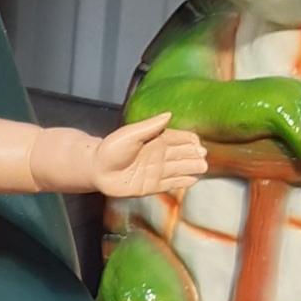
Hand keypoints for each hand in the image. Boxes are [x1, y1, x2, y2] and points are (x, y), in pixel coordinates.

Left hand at [93, 111, 207, 200]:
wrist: (97, 169)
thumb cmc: (111, 149)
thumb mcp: (130, 134)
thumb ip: (150, 126)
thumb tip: (169, 114)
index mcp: (156, 140)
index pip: (178, 139)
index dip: (189, 140)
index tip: (198, 142)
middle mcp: (159, 155)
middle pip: (182, 154)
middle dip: (194, 154)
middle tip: (204, 156)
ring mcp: (157, 171)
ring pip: (179, 168)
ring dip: (191, 167)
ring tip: (203, 167)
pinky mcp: (152, 186)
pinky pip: (170, 184)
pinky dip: (182, 182)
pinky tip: (193, 181)